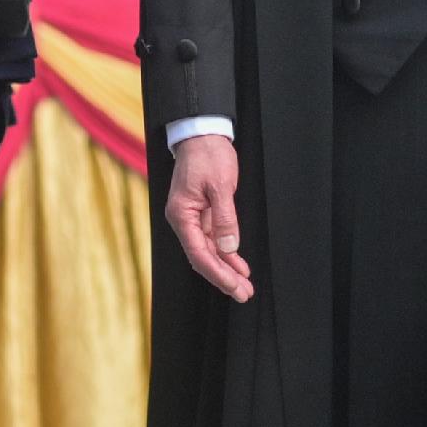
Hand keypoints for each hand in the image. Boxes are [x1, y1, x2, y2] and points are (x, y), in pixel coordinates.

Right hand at [165, 134, 252, 302]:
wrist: (202, 133)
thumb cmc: (208, 154)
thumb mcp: (220, 185)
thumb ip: (224, 217)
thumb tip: (229, 247)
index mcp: (181, 214)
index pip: (198, 253)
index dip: (218, 273)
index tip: (235, 287)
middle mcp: (183, 219)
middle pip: (203, 257)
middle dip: (224, 277)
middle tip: (244, 294)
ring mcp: (192, 218)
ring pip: (209, 251)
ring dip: (227, 269)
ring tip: (244, 286)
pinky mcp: (202, 213)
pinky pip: (213, 240)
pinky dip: (227, 253)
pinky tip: (239, 265)